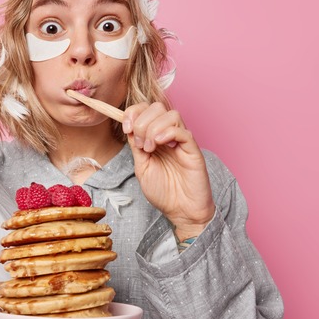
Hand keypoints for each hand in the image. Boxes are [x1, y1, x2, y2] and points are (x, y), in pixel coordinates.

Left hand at [122, 102, 214, 239]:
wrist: (181, 211)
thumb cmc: (164, 192)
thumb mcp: (142, 167)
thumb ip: (136, 147)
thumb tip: (129, 127)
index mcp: (155, 137)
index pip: (145, 109)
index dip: (133, 112)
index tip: (125, 128)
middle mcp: (169, 135)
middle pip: (157, 107)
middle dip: (142, 122)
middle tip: (140, 145)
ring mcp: (182, 141)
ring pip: (171, 114)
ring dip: (154, 128)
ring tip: (150, 149)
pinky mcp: (193, 150)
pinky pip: (182, 131)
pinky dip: (168, 133)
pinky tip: (160, 145)